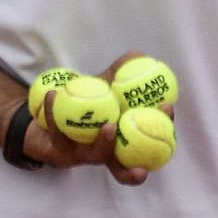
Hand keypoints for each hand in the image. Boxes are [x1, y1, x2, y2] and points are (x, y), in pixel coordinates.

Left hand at [22, 51, 171, 185]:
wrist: (49, 121)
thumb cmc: (84, 106)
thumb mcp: (100, 89)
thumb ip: (117, 75)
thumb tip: (138, 54)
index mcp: (125, 140)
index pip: (151, 136)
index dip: (164, 124)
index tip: (168, 106)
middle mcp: (110, 154)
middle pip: (129, 164)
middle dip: (140, 163)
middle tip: (150, 139)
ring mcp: (87, 156)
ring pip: (98, 155)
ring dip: (106, 142)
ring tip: (110, 125)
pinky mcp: (62, 152)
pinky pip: (58, 132)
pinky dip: (54, 112)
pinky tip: (53, 94)